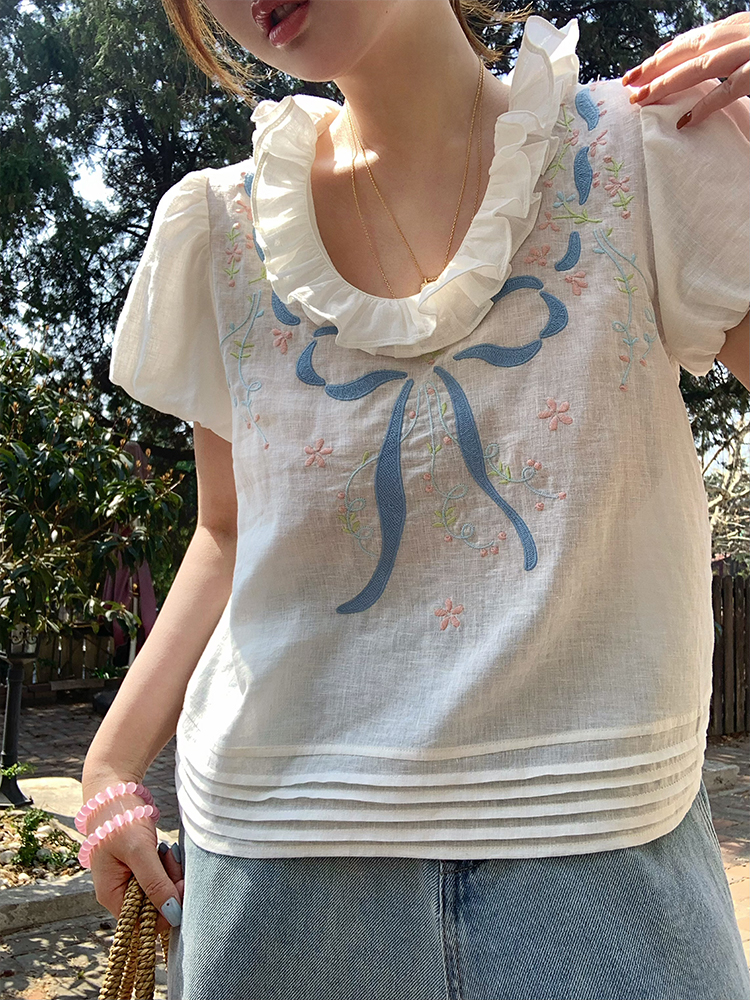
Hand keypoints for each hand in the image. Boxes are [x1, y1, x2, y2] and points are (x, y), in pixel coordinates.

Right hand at [86, 803, 183, 937]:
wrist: (114, 790)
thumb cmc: (119, 819)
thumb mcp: (138, 851)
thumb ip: (155, 884)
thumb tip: (173, 915)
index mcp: (111, 895)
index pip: (141, 924)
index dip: (164, 912)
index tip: (179, 887)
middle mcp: (119, 892)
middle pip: (153, 908)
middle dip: (170, 888)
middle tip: (172, 862)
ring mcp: (130, 879)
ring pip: (160, 891)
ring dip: (170, 874)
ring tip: (166, 851)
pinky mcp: (140, 867)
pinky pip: (160, 876)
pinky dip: (167, 865)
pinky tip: (165, 850)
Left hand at [622, 12, 748, 128]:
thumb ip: (737, 52)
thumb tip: (715, 64)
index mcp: (742, 26)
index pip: (699, 37)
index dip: (671, 50)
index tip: (649, 63)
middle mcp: (740, 34)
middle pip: (690, 49)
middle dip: (656, 65)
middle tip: (629, 80)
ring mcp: (748, 51)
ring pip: (699, 66)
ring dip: (665, 83)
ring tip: (640, 98)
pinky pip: (727, 90)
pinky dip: (704, 105)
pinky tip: (684, 120)